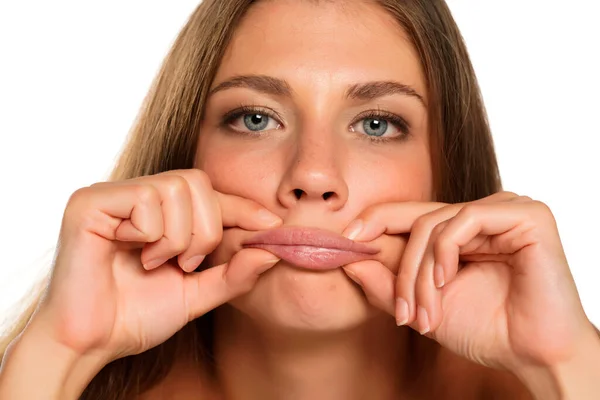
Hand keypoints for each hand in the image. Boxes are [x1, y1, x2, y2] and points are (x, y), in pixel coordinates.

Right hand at [31, 169, 281, 361]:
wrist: (90, 343)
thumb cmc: (136, 317)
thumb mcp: (197, 294)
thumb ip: (233, 273)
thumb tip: (272, 250)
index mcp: (158, 212)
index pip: (209, 193)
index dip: (241, 206)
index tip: (272, 224)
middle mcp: (134, 194)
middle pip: (197, 183)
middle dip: (205, 231)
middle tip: (185, 264)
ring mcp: (111, 195)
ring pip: (175, 189)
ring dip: (177, 237)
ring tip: (155, 263)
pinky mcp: (89, 202)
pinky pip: (145, 199)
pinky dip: (150, 234)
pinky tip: (131, 254)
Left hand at [341, 191, 596, 373]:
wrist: (533, 354)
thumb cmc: (486, 329)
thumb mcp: (422, 304)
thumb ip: (385, 282)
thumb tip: (346, 258)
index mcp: (460, 230)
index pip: (408, 215)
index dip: (373, 223)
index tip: (344, 242)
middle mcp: (481, 215)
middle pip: (415, 222)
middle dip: (400, 271)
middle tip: (400, 311)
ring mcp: (503, 210)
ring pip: (433, 225)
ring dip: (420, 274)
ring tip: (425, 313)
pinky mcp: (525, 214)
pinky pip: (463, 220)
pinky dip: (444, 254)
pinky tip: (448, 282)